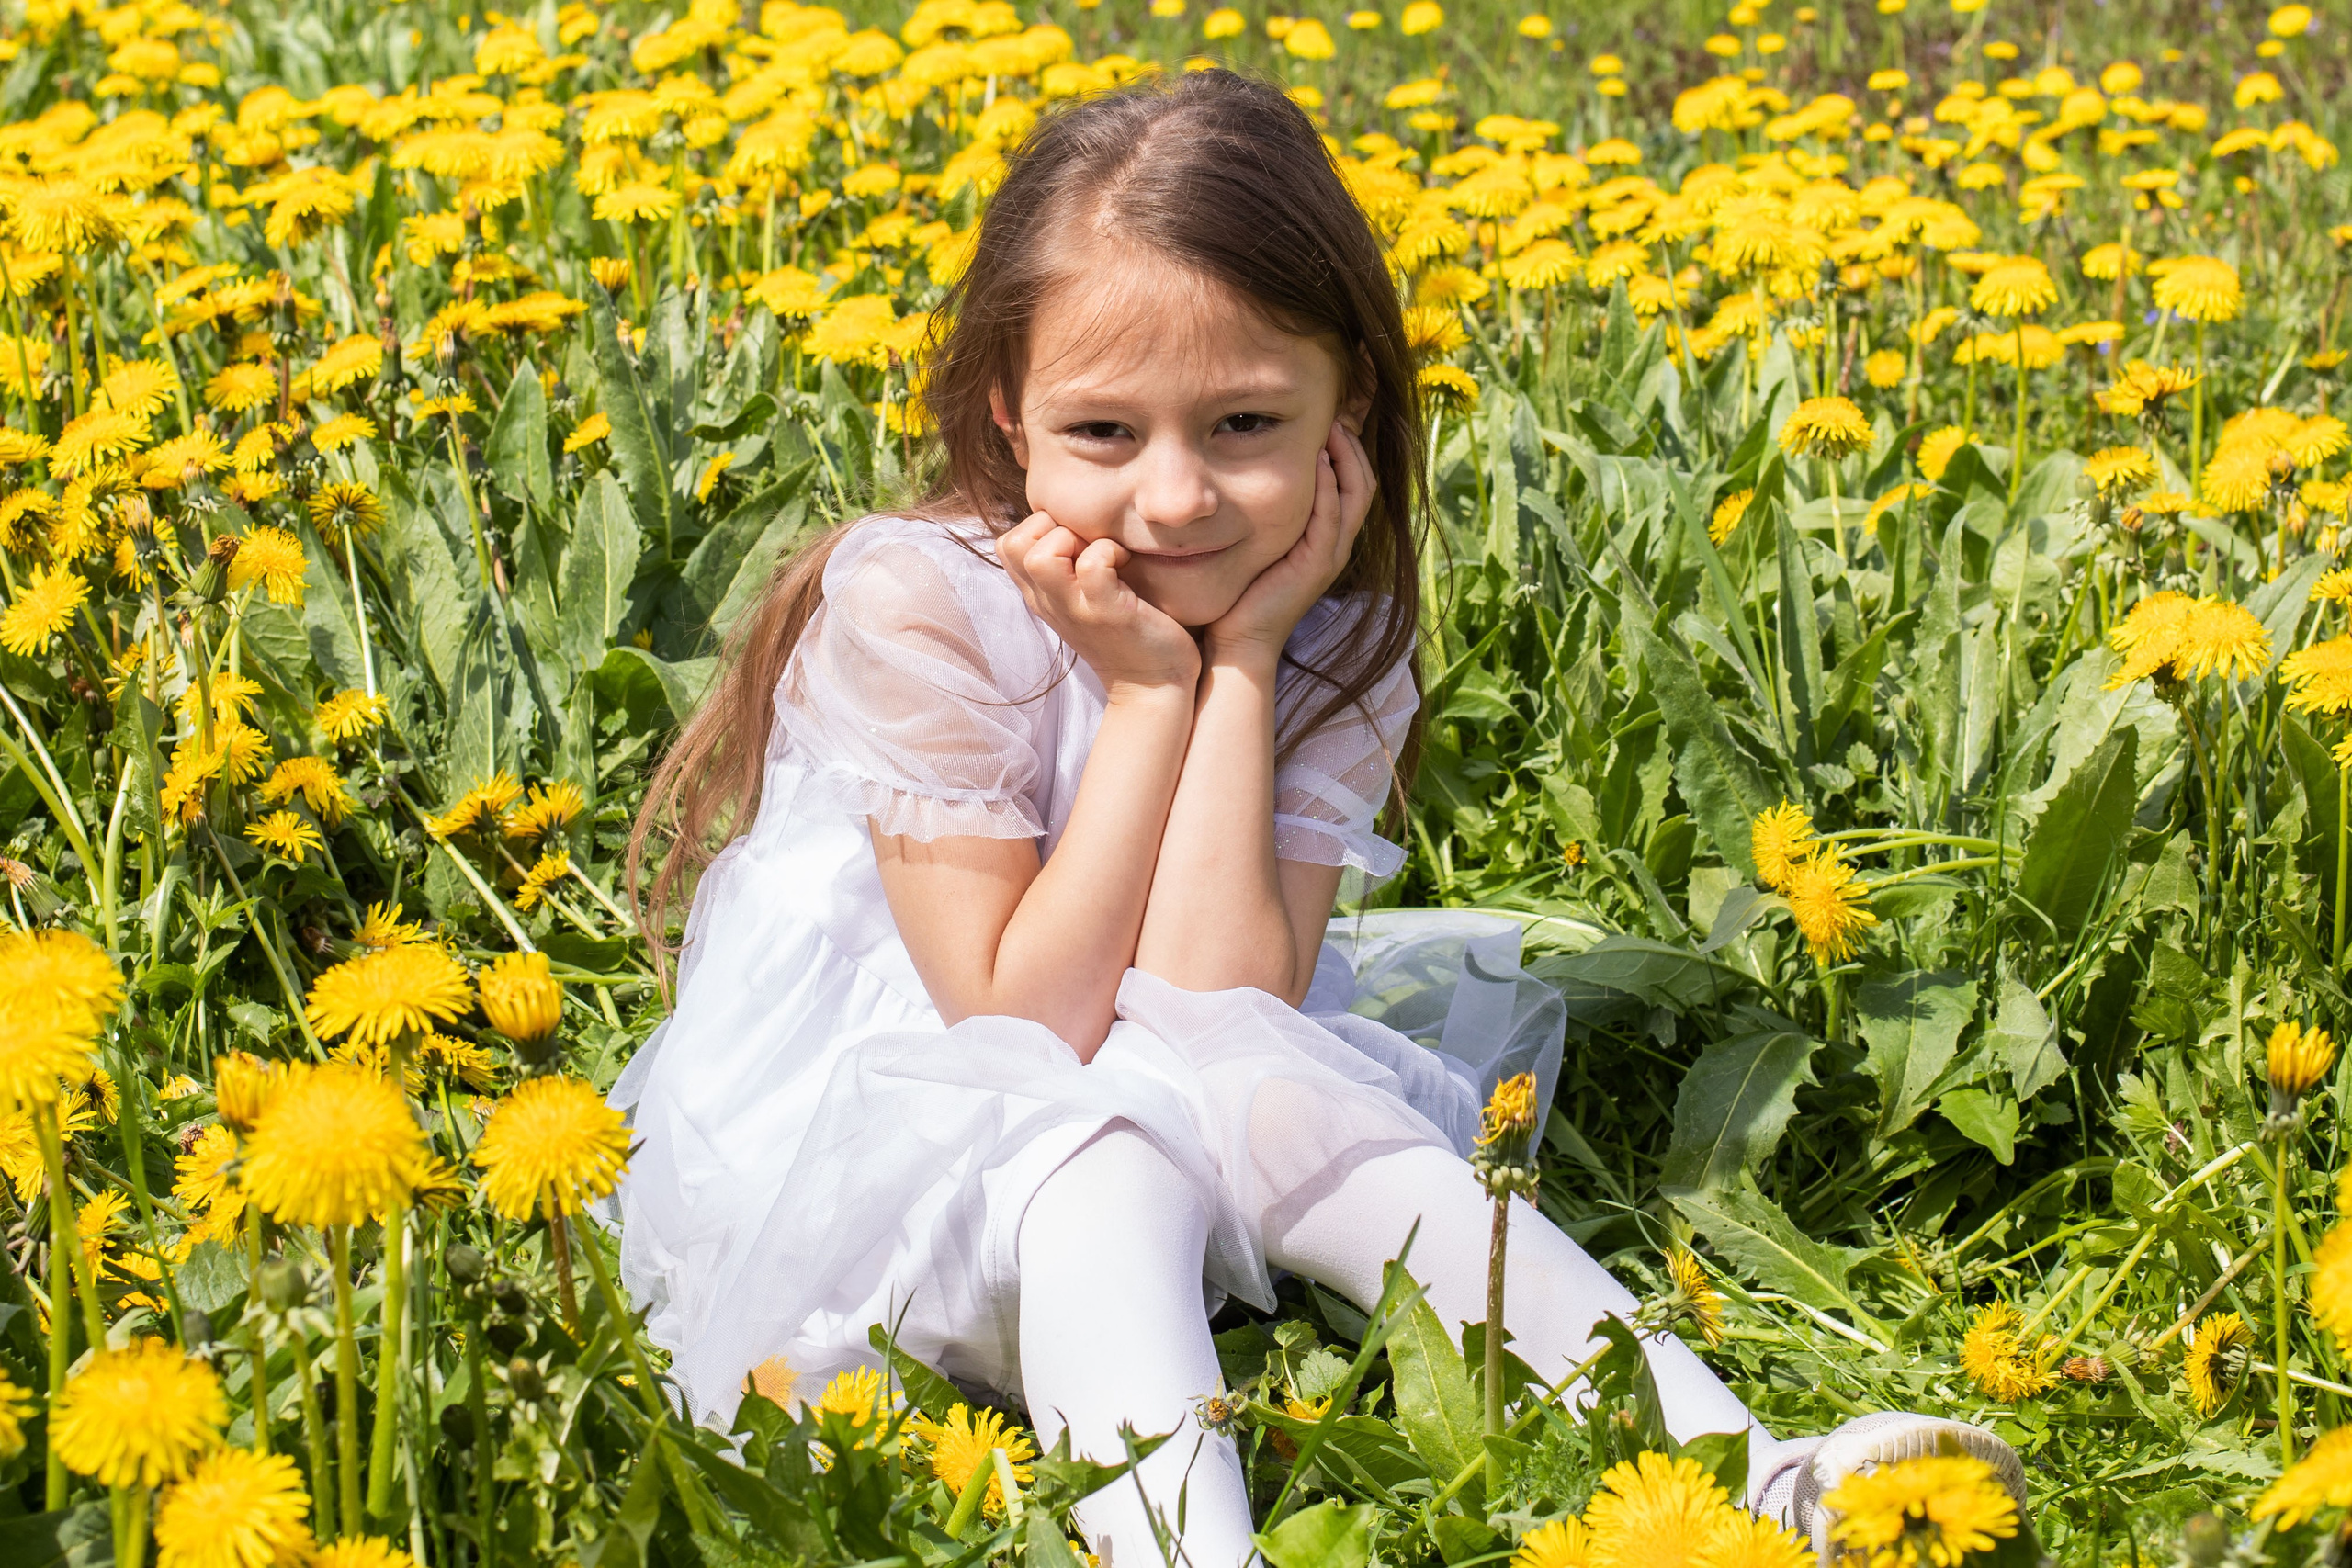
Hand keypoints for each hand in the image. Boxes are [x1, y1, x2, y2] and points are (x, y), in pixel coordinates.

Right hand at [996, 511, 1200, 696]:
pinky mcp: (1105, 612)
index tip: (1075, 542)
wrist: (1152, 687)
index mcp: (1041, 596)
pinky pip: (1091, 564)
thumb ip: (1068, 568)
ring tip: (1103, 554)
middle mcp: (1049, 602)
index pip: (1007, 544)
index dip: (1039, 527)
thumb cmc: (1127, 634)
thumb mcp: (1083, 599)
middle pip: (1012, 544)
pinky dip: (1110, 552)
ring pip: (1040, 556)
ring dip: (1074, 540)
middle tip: (1086, 544)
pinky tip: (1126, 564)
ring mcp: (1074, 609)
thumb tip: (1074, 523)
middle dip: (1051, 528)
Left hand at [1204, 421, 1373, 668]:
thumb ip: (1263, 510)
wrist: (1239, 641)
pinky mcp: (1318, 564)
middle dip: (1353, 444)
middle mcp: (1336, 544)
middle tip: (1336, 411)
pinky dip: (1330, 485)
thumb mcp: (1258, 540)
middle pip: (1363, 482)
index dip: (1347, 449)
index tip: (1329, 416)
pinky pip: (1332, 516)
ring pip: (1356, 494)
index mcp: (1327, 537)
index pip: (1353, 482)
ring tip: (1333, 425)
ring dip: (1347, 457)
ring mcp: (1331, 555)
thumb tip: (1244, 472)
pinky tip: (1319, 459)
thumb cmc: (1241, 593)